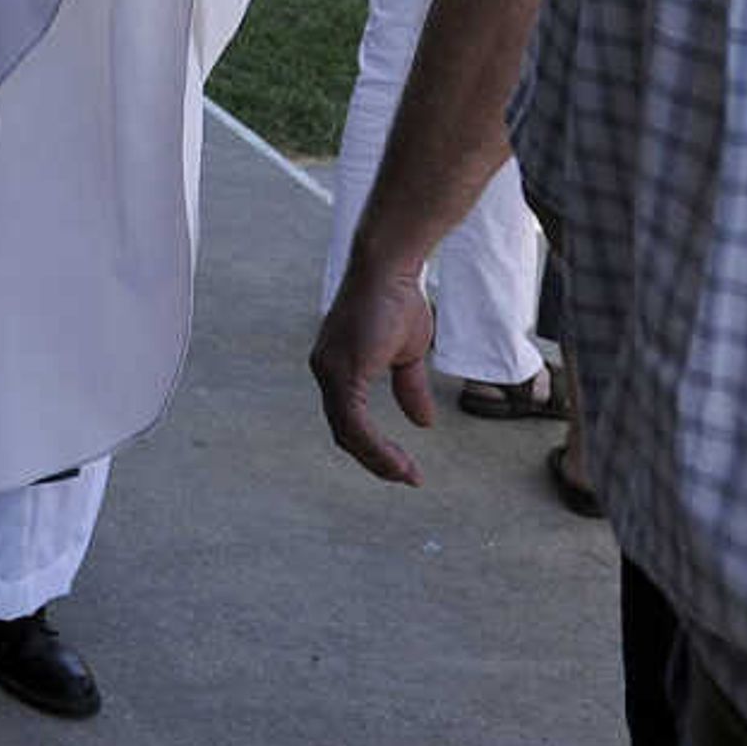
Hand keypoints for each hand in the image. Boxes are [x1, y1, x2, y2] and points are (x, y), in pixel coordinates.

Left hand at [309, 256, 442, 483]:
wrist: (390, 268)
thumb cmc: (397, 300)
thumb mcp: (407, 354)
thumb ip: (408, 387)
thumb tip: (421, 423)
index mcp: (337, 366)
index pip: (348, 419)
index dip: (373, 446)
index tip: (402, 467)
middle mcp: (325, 370)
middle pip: (344, 430)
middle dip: (375, 459)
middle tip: (405, 477)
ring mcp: (329, 370)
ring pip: (347, 431)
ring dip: (377, 458)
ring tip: (405, 475)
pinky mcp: (342, 369)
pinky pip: (353, 421)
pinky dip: (374, 445)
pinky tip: (397, 460)